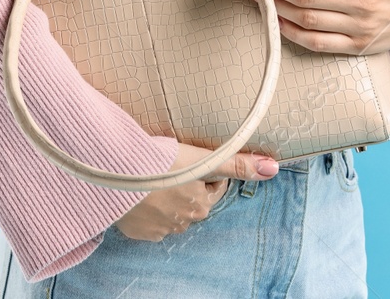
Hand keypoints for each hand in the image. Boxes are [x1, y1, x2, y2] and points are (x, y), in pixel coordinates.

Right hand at [113, 142, 278, 241]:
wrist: (116, 175)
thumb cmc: (159, 162)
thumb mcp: (202, 158)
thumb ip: (237, 163)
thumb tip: (273, 168)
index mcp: (201, 204)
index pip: (215, 187)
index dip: (209, 169)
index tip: (197, 157)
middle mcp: (183, 221)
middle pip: (194, 200)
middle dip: (189, 185)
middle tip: (174, 164)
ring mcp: (159, 229)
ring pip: (172, 212)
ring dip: (168, 197)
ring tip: (156, 176)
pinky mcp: (137, 231)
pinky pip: (149, 221)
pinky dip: (148, 208)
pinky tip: (141, 192)